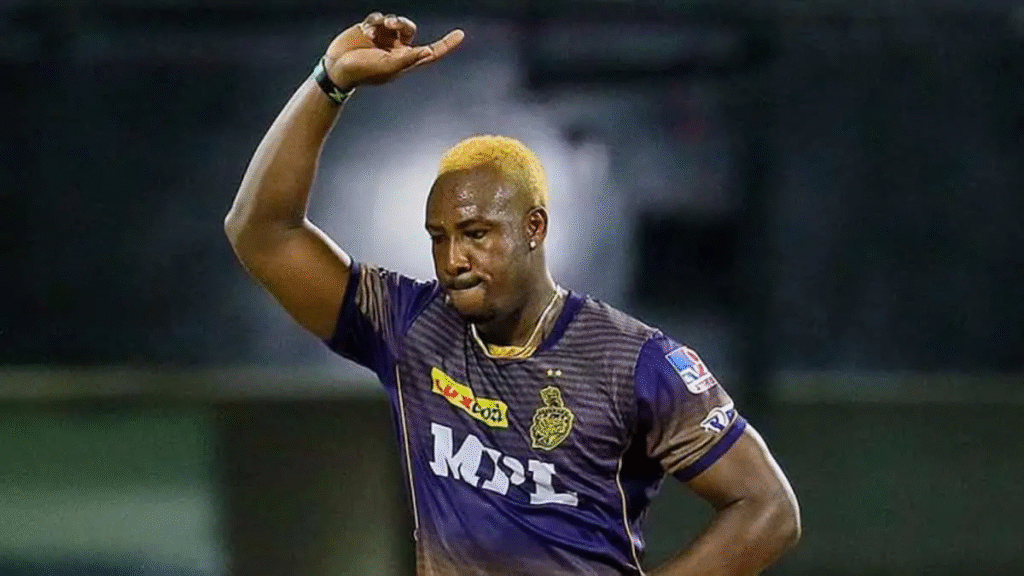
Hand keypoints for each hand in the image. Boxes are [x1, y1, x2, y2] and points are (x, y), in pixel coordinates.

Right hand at [322, 12, 463, 89]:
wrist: (337, 67)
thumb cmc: (363, 71)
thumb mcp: (387, 67)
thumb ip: (407, 58)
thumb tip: (428, 52)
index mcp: (405, 61)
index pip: (431, 52)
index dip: (446, 44)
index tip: (460, 34)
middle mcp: (396, 49)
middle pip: (409, 29)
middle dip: (402, 24)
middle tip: (392, 24)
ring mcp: (383, 38)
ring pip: (395, 21)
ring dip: (388, 21)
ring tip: (377, 28)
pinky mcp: (370, 29)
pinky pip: (379, 18)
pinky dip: (374, 21)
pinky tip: (366, 30)